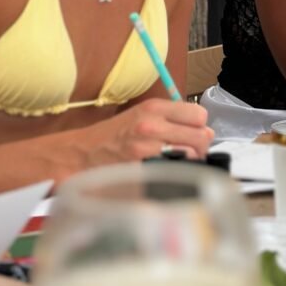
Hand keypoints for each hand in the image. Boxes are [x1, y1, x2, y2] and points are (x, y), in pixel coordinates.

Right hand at [85, 98, 213, 167]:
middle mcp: (152, 126)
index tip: (193, 134)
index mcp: (154, 108)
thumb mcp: (141, 115)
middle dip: (200, 147)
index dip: (199, 126)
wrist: (81, 154)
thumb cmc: (113, 136)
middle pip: (201, 137)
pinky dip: (176, 177)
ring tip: (178, 165)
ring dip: (191, 163)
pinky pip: (175, 174)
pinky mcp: (142, 171)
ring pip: (192, 157)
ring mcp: (147, 150)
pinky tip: (167, 176)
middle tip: (190, 154)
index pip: (199, 115)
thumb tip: (204, 130)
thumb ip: (171, 119)